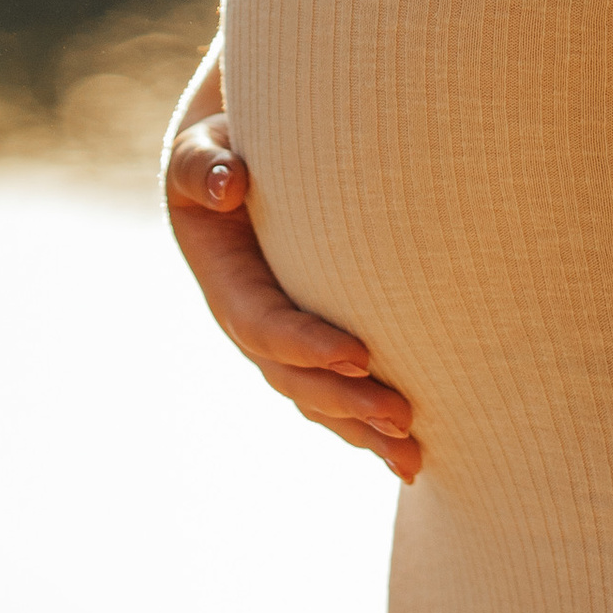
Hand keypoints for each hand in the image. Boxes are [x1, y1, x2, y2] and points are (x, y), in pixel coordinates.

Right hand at [164, 80, 421, 480]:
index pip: (266, 326)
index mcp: (227, 285)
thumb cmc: (218, 157)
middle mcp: (251, 326)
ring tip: (414, 458)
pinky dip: (366, 426)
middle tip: (404, 416)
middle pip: (297, 380)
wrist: (228, 175)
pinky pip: (334, 396)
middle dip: (348, 403)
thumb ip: (203, 166)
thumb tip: (227, 183)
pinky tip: (409, 454)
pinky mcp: (307, 347)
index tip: (361, 355)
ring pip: (319, 401)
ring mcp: (279, 344)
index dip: (309, 345)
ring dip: (363, 432)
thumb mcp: (198, 154)